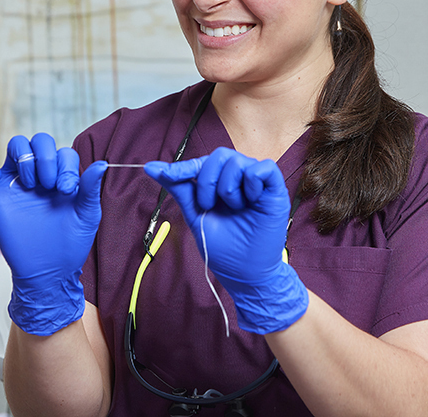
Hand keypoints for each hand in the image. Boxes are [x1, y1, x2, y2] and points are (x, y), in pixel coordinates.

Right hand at [0, 133, 106, 334]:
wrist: (47, 271)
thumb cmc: (69, 245)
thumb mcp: (86, 215)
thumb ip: (90, 188)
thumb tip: (102, 164)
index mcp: (62, 177)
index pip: (63, 152)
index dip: (65, 165)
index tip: (65, 190)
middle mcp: (40, 176)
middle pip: (39, 142)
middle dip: (45, 157)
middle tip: (49, 185)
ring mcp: (18, 183)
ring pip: (16, 147)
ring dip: (24, 157)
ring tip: (29, 184)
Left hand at [144, 147, 307, 333]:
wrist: (245, 273)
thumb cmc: (224, 249)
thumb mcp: (195, 215)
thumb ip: (179, 189)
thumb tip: (151, 167)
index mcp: (219, 184)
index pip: (202, 163)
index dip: (184, 167)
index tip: (167, 174)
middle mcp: (238, 180)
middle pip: (220, 155)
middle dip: (207, 179)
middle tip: (208, 205)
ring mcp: (257, 184)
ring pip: (238, 160)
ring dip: (228, 187)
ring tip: (234, 208)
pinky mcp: (275, 190)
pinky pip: (264, 167)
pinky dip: (252, 180)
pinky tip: (250, 199)